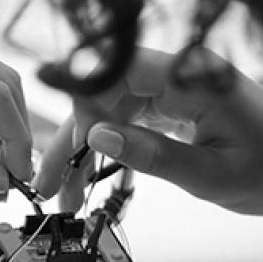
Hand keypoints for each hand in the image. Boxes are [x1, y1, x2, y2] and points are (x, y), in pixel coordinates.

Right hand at [33, 48, 262, 213]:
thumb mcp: (209, 174)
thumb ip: (153, 155)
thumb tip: (98, 139)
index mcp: (192, 80)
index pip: (118, 70)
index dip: (87, 104)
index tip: (76, 146)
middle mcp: (176, 78)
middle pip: (103, 97)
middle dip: (72, 142)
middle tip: (52, 183)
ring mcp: (170, 92)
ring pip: (107, 113)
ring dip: (82, 153)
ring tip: (67, 191)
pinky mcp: (167, 108)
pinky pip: (123, 122)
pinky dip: (103, 150)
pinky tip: (89, 174)